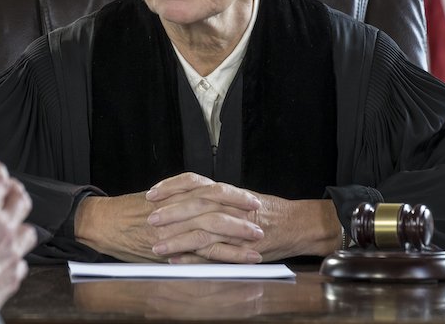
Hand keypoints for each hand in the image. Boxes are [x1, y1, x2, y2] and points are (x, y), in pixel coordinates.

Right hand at [0, 154, 36, 308]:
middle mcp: (3, 228)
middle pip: (21, 199)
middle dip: (14, 190)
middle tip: (6, 188)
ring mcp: (11, 253)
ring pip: (27, 229)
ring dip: (19, 222)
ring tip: (11, 222)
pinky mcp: (11, 276)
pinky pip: (22, 261)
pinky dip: (16, 255)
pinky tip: (6, 257)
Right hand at [75, 172, 263, 262]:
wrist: (103, 222)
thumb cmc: (127, 211)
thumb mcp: (156, 199)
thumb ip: (179, 201)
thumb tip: (204, 203)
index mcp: (176, 195)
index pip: (212, 192)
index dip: (234, 196)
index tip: (252, 201)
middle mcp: (176, 209)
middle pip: (216, 208)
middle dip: (240, 217)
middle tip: (260, 222)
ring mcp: (173, 229)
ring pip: (211, 231)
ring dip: (236, 239)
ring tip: (256, 246)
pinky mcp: (168, 248)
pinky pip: (198, 253)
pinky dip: (219, 256)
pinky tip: (235, 261)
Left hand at [148, 175, 341, 262]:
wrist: (295, 224)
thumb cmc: (266, 211)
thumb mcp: (237, 197)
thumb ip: (213, 198)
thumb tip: (183, 198)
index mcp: (225, 192)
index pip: (193, 182)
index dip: (171, 186)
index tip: (152, 193)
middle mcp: (229, 205)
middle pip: (194, 204)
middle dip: (170, 211)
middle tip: (149, 218)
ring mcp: (235, 227)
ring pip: (202, 230)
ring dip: (177, 239)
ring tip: (157, 246)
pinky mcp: (241, 248)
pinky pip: (215, 253)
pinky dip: (194, 258)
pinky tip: (177, 261)